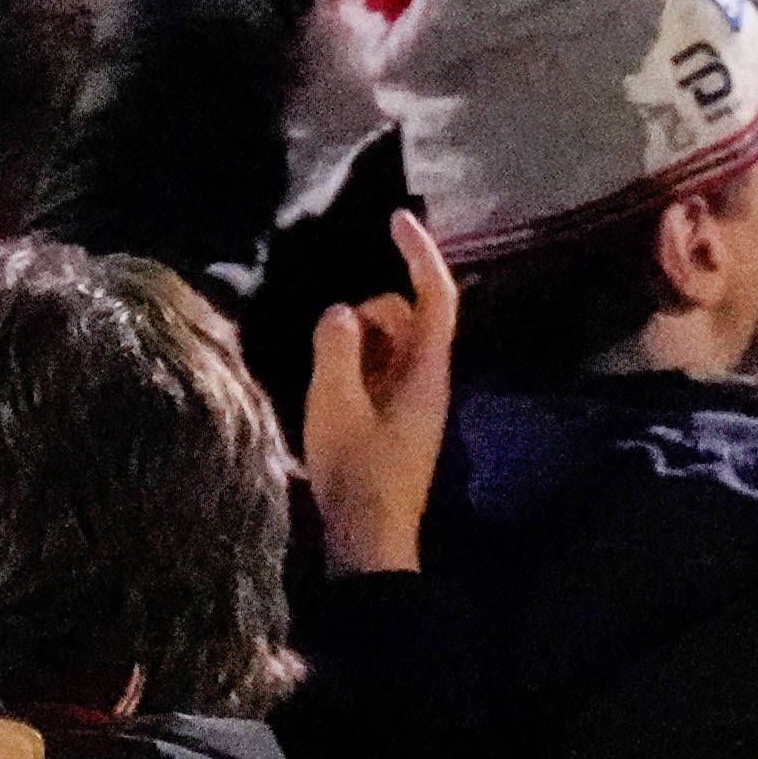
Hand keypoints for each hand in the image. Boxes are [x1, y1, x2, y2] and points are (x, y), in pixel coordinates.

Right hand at [300, 214, 459, 577]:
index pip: (435, 298)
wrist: (369, 539)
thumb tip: (338, 311)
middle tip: (329, 347)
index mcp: (426, 373)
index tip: (396, 219)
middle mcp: (427, 380)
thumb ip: (336, 351)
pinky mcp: (393, 419)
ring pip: (387, 344)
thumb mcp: (335, 407)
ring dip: (354, 342)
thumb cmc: (356, 474)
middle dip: (366, 313)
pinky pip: (375, 370)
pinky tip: (325, 391)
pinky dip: (352, 364)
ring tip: (322, 378)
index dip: (419, 254)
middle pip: (405, 317)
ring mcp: (411, 401)